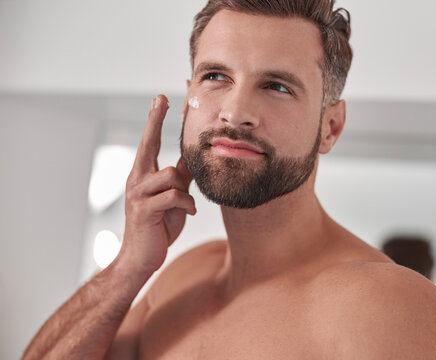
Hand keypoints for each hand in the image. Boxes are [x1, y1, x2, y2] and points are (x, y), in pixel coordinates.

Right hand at [119, 94, 195, 273]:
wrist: (141, 257)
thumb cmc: (158, 226)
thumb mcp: (173, 198)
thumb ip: (181, 178)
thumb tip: (194, 159)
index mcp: (143, 174)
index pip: (150, 141)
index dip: (156, 119)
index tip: (161, 98)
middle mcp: (137, 179)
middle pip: (148, 143)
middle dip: (155, 119)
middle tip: (162, 97)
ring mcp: (138, 193)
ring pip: (171, 174)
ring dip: (185, 192)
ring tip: (185, 206)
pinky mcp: (144, 209)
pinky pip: (175, 195)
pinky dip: (187, 205)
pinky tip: (187, 213)